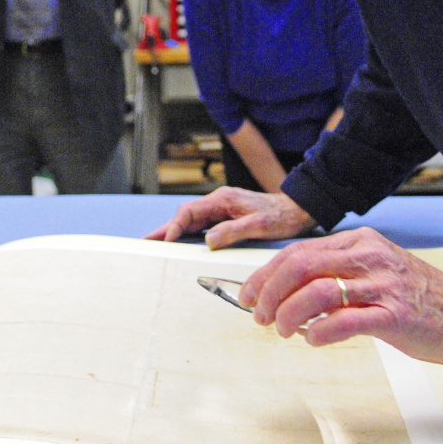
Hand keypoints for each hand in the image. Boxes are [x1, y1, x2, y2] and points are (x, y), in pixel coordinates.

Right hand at [144, 186, 316, 248]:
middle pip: (184, 215)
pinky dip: (186, 233)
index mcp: (223, 199)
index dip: (174, 226)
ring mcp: (222, 209)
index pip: (189, 211)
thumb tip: (208, 240)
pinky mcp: (226, 217)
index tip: (166, 241)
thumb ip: (234, 231)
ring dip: (173, 232)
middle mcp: (219, 201)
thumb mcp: (260, 224)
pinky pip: (201, 225)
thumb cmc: (282, 216)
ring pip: (191, 220)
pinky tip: (179, 242)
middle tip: (145, 242)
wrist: (298, 210)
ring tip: (154, 244)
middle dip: (164, 228)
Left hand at [239, 226, 442, 366]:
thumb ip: (334, 272)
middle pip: (301, 265)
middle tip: (259, 315)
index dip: (266, 274)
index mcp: (359, 241)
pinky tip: (313, 339)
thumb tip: (285, 290)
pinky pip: (346, 321)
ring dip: (288, 314)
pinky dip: (320, 332)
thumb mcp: (372, 269)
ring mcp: (382, 285)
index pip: (299, 251)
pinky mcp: (394, 315)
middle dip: (269, 292)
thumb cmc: (411, 295)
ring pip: (317, 291)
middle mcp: (368, 256)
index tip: (249, 293)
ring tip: (283, 330)